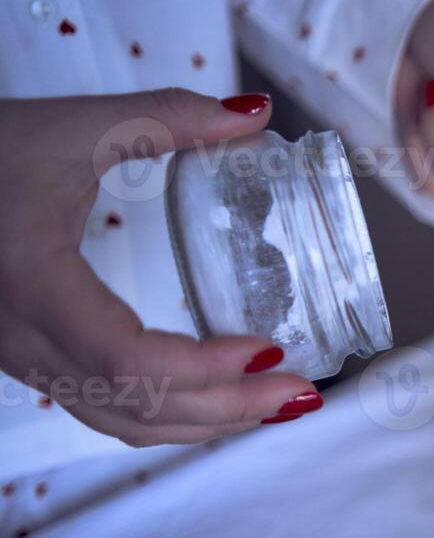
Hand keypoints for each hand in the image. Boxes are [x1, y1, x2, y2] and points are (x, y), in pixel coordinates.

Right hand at [0, 89, 322, 447]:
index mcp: (34, 287)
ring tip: (272, 405)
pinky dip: (166, 416)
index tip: (270, 350)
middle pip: (138, 406)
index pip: (130, 359)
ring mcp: (21, 360)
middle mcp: (22, 341)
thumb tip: (253, 113)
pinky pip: (101, 409)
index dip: (206, 368)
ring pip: (119, 421)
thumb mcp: (67, 126)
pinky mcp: (27, 359)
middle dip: (229, 409)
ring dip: (203, 423)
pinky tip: (214, 403)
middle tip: (301, 393)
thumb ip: (164, 117)